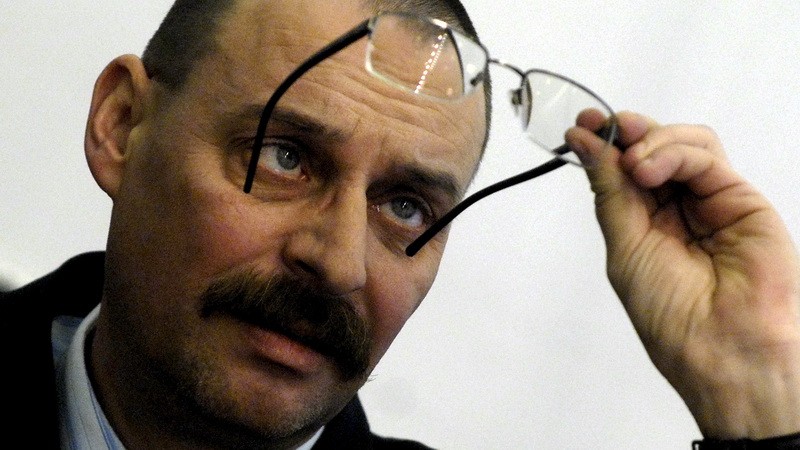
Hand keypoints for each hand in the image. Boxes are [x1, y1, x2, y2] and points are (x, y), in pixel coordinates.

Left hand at [566, 111, 799, 438]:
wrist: (720, 344)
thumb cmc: (671, 314)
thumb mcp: (624, 245)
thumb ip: (610, 192)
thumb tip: (587, 146)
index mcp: (646, 223)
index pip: (624, 170)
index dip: (603, 145)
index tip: (580, 127)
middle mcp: (678, 209)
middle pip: (654, 148)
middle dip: (625, 131)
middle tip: (601, 125)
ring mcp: (710, 200)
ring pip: (683, 143)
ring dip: (649, 140)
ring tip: (632, 163)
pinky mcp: (740, 197)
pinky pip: (706, 157)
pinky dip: (673, 152)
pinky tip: (648, 169)